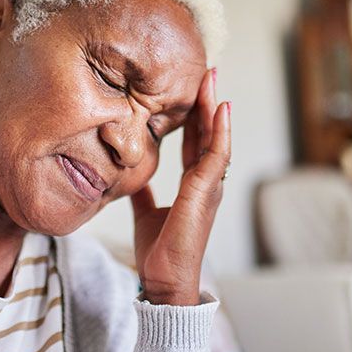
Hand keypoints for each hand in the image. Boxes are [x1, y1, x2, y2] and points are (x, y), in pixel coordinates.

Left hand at [130, 68, 230, 304]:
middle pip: (209, 132)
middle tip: (206, 70)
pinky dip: (219, 130)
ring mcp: (210, 187)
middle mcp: (206, 182)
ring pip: (215, 137)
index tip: (191, 88)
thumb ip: (145, 191)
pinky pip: (215, 155)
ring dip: (214, 106)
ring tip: (212, 78)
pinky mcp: (205, 194)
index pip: (196, 140)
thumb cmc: (161, 251)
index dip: (194, 114)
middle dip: (207, 101)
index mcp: (194, 184)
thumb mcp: (147, 211)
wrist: (164, 280)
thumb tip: (132, 173)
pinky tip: (218, 108)